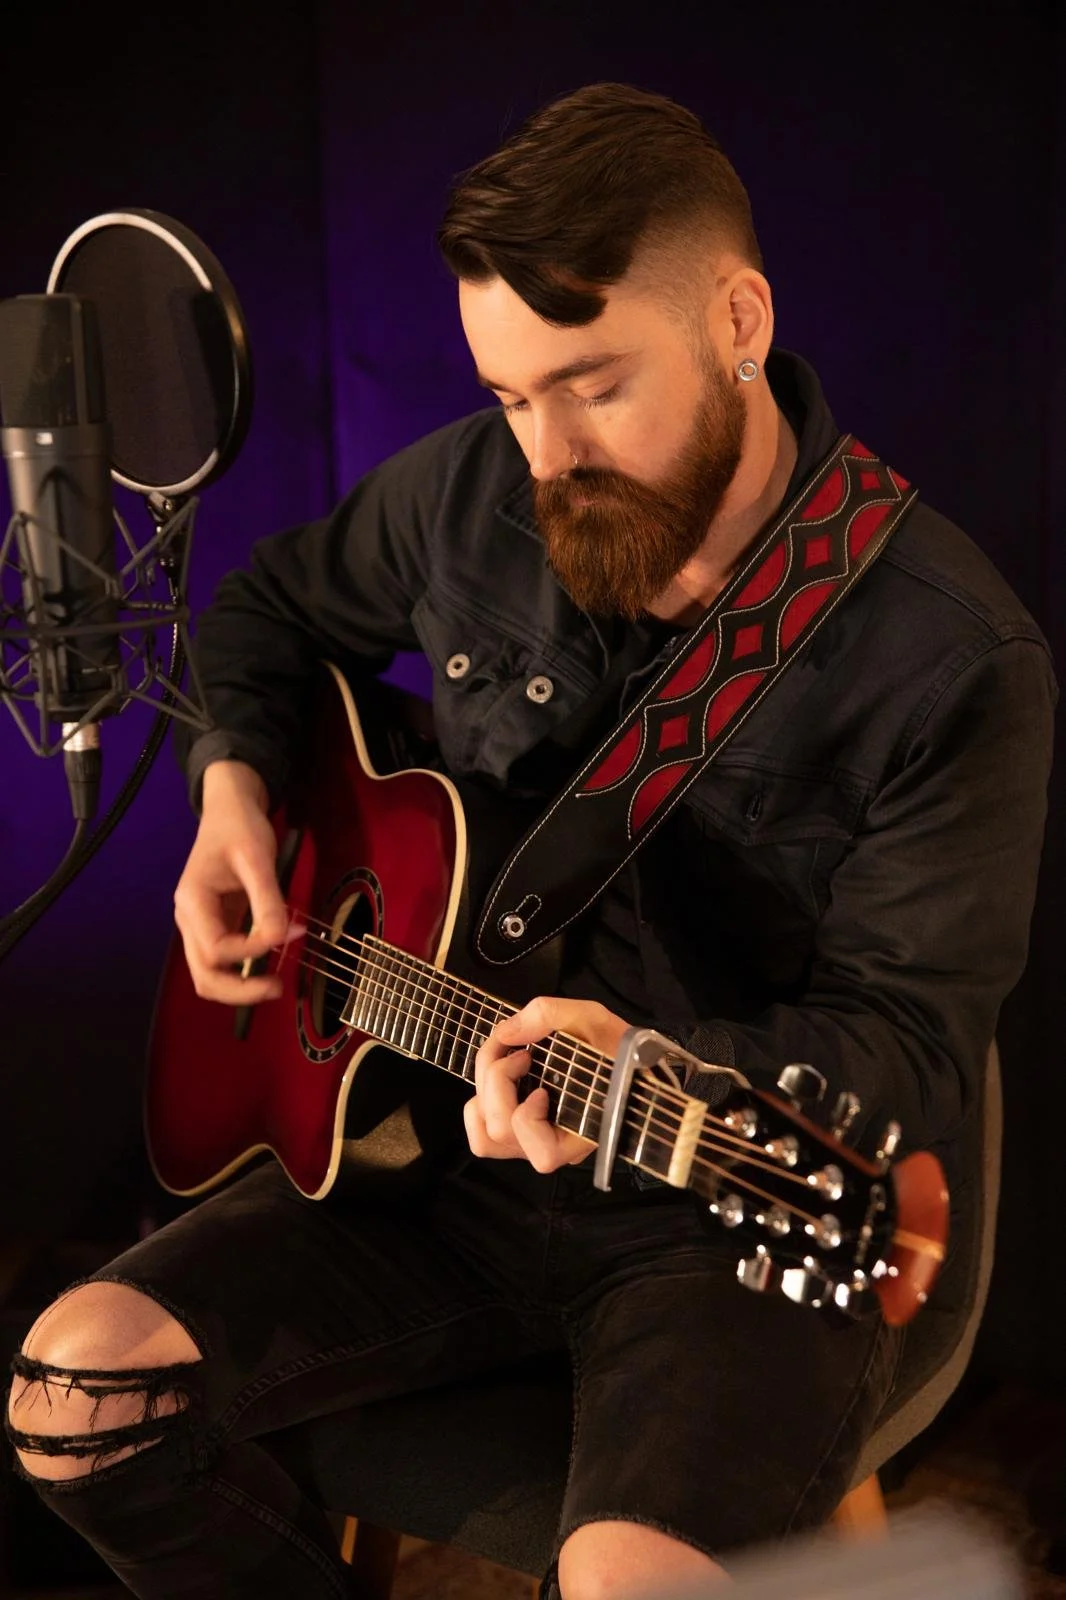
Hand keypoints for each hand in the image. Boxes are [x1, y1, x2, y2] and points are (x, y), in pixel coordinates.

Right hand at [172, 760, 298, 1004]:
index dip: (250, 951)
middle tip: (276, 989)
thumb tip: (283, 937)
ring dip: (240, 987)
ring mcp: (200, 925)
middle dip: (238, 991)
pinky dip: (244, 971)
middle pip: (203, 975)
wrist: (230, 809)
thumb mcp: (257, 858)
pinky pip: (225, 960)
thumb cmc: (239, 827)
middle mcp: (189, 919)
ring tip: (275, 985)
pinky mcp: (216, 925)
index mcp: (192, 901)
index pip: (215, 948)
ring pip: (209, 974)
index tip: (286, 934)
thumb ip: (268, 899)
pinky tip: (270, 964)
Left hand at [465, 996, 628, 1172]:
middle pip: (501, 1132)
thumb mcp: (591, 1017)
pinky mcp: (518, 1132)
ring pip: (484, 1138)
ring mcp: (533, 1142)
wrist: (625, 1056)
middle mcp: (556, 1146)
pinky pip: (481, 1136)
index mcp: (581, 1133)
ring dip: (484, 1094)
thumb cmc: (613, 1045)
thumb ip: (548, 1015)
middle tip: (521, 1054)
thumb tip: (505, 1033)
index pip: (543, 1154)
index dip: (528, 1116)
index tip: (541, 1085)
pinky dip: (477, 1108)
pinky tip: (497, 1083)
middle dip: (497, 1081)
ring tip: (506, 1067)